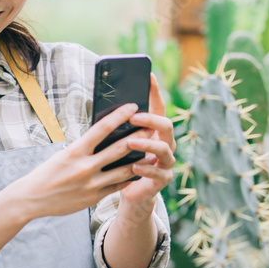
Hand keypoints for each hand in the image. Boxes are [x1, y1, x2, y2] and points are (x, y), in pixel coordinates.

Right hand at [5, 103, 143, 221]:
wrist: (32, 199)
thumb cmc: (48, 172)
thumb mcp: (64, 154)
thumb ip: (85, 147)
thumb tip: (106, 135)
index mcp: (75, 151)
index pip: (102, 128)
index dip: (120, 116)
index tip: (133, 106)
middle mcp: (85, 167)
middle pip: (119, 149)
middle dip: (138, 137)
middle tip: (151, 128)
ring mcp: (91, 184)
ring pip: (124, 170)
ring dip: (140, 159)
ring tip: (151, 151)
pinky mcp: (94, 197)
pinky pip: (118, 186)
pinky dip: (129, 177)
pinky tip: (139, 170)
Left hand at [118, 73, 175, 214]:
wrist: (126, 191)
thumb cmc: (118, 162)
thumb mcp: (115, 142)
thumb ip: (116, 128)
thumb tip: (102, 105)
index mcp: (154, 131)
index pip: (157, 107)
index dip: (154, 91)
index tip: (148, 76)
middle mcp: (165, 143)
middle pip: (166, 125)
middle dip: (151, 120)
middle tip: (133, 117)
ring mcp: (166, 162)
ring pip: (164, 149)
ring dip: (147, 144)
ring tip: (130, 143)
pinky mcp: (162, 179)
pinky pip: (158, 173)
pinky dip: (146, 169)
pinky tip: (135, 166)